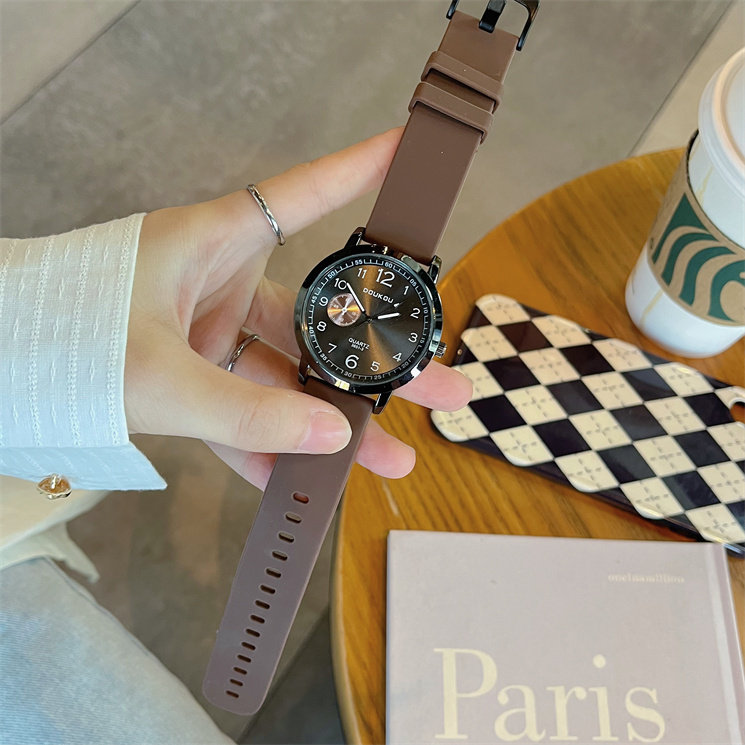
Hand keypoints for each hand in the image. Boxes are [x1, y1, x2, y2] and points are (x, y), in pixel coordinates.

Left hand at [125, 129, 471, 488]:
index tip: (413, 153)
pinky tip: (304, 479)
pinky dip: (269, 445)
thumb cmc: (58, 338)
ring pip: (289, 378)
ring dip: (332, 422)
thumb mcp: (157, 377)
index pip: (304, 196)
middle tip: (440, 385)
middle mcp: (221, 284)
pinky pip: (244, 413)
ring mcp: (209, 335)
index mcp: (213, 244)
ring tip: (387, 456)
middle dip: (380, 360)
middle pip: (320, 320)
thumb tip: (331, 437)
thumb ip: (244, 411)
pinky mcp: (193, 379)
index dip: (361, 172)